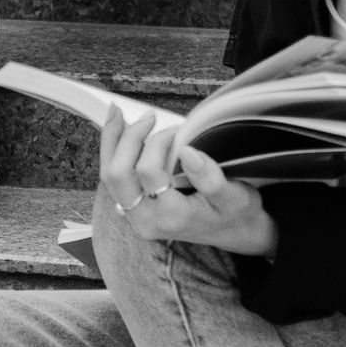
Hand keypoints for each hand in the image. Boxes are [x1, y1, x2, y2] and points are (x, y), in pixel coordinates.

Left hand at [99, 108, 277, 258]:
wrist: (234, 232)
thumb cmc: (236, 212)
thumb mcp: (236, 196)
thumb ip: (211, 178)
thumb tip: (187, 151)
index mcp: (171, 217)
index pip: (147, 171)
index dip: (158, 142)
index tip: (177, 131)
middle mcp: (146, 220)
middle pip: (117, 175)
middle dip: (127, 138)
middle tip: (148, 117)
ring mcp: (136, 216)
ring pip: (109, 176)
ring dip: (111, 142)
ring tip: (117, 114)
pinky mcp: (134, 209)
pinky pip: (113, 179)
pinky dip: (112, 152)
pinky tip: (119, 131)